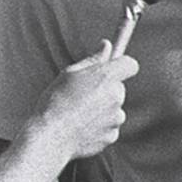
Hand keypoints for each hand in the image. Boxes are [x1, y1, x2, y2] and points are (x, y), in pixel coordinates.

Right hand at [28, 44, 138, 162]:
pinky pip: (109, 127)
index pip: (130, 65)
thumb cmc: (55, 102)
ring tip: (79, 114)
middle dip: (105, 90)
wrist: (51, 136)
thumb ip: (92, 60)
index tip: (112, 68)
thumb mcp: (69, 74)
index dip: (121, 65)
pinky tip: (81, 127)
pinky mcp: (112, 135)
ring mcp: (115, 117)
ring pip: (114, 109)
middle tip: (83, 95)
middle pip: (118, 89)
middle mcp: (116, 96)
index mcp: (106, 76)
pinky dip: (99, 127)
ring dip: (102, 110)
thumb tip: (106, 45)